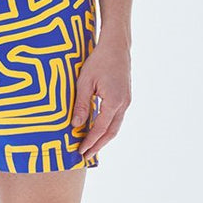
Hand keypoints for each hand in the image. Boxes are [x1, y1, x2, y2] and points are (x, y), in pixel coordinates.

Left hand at [71, 39, 130, 160]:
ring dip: (103, 138)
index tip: (80, 151)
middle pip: (111, 132)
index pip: (100, 128)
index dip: (90, 141)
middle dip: (98, 145)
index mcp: (114, 101)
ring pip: (115, 126)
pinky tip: (98, 130)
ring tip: (91, 147)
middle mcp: (123, 104)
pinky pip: (116, 117)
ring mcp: (126, 100)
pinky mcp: (124, 97)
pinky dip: (107, 127)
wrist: (116, 46)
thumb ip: (81, 105)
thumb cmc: (99, 60)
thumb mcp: (85, 82)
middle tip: (86, 156)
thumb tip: (75, 125)